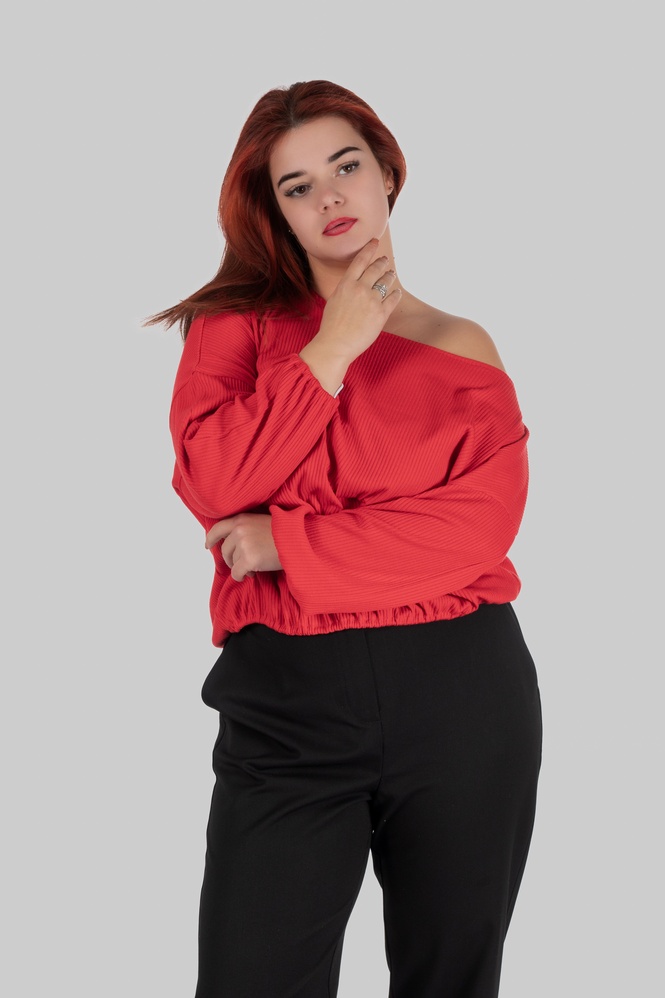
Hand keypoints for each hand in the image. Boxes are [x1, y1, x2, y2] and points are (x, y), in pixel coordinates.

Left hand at [204, 513, 282, 581]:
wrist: (300, 540)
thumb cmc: (285, 533)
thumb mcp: (262, 522)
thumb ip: (246, 528)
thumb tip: (234, 543)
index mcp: (242, 519)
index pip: (218, 528)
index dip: (211, 538)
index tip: (208, 545)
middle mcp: (239, 530)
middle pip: (225, 550)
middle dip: (231, 559)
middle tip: (242, 564)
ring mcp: (244, 545)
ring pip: (232, 562)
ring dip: (240, 567)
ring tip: (254, 567)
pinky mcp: (249, 559)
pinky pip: (237, 573)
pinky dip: (242, 576)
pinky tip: (251, 574)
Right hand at [299, 239, 401, 393]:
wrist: (335, 344)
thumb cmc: (332, 325)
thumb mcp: (334, 300)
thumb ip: (346, 289)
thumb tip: (355, 282)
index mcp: (346, 284)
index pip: (360, 260)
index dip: (369, 249)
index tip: (375, 242)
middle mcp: (360, 289)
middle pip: (376, 268)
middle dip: (382, 262)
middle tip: (385, 260)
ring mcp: (372, 301)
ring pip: (386, 281)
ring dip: (389, 276)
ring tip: (391, 274)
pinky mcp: (381, 314)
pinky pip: (393, 299)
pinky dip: (395, 294)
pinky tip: (396, 292)